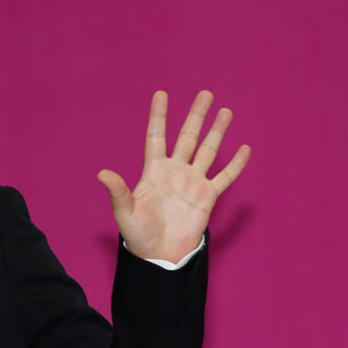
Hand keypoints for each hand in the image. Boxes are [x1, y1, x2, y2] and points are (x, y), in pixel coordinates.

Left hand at [97, 91, 250, 262]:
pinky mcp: (208, 197)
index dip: (159, 116)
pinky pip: (225, 177)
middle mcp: (175, 171)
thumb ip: (118, 191)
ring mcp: (193, 182)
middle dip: (196, 116)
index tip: (161, 94)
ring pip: (208, 151)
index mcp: (154, 171)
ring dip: (217, 131)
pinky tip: (245, 148)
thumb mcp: (125, 211)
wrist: (159, 254)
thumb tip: (102, 174)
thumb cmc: (138, 234)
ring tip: (225, 111)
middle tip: (205, 94)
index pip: (156, 136)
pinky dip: (236, 164)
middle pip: (187, 137)